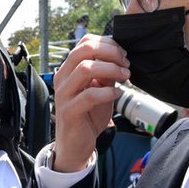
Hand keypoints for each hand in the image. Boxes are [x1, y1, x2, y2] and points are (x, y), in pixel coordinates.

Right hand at [52, 35, 129, 172]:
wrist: (76, 145)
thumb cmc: (87, 116)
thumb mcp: (100, 90)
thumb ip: (106, 74)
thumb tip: (120, 59)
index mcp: (69, 69)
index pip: (84, 43)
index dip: (107, 43)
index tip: (123, 54)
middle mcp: (63, 78)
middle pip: (83, 50)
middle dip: (110, 52)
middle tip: (125, 63)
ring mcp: (64, 94)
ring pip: (85, 69)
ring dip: (110, 70)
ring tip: (124, 77)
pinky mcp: (69, 111)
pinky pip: (89, 95)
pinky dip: (107, 93)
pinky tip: (116, 95)